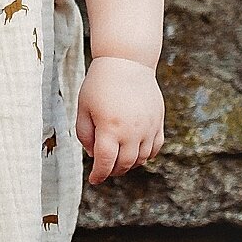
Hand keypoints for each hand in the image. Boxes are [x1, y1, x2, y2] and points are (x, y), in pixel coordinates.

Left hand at [76, 55, 163, 184]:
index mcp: (109, 128)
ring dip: (129, 165)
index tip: (94, 180)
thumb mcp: (83, 107)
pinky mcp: (158, 121)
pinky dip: (146, 155)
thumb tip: (94, 155)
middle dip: (112, 171)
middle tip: (104, 169)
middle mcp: (131, 131)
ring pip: (141, 159)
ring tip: (118, 160)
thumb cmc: (100, 83)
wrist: (127, 61)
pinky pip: (155, 148)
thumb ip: (85, 134)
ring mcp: (148, 127)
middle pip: (124, 164)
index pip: (105, 163)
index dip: (98, 175)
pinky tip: (135, 151)